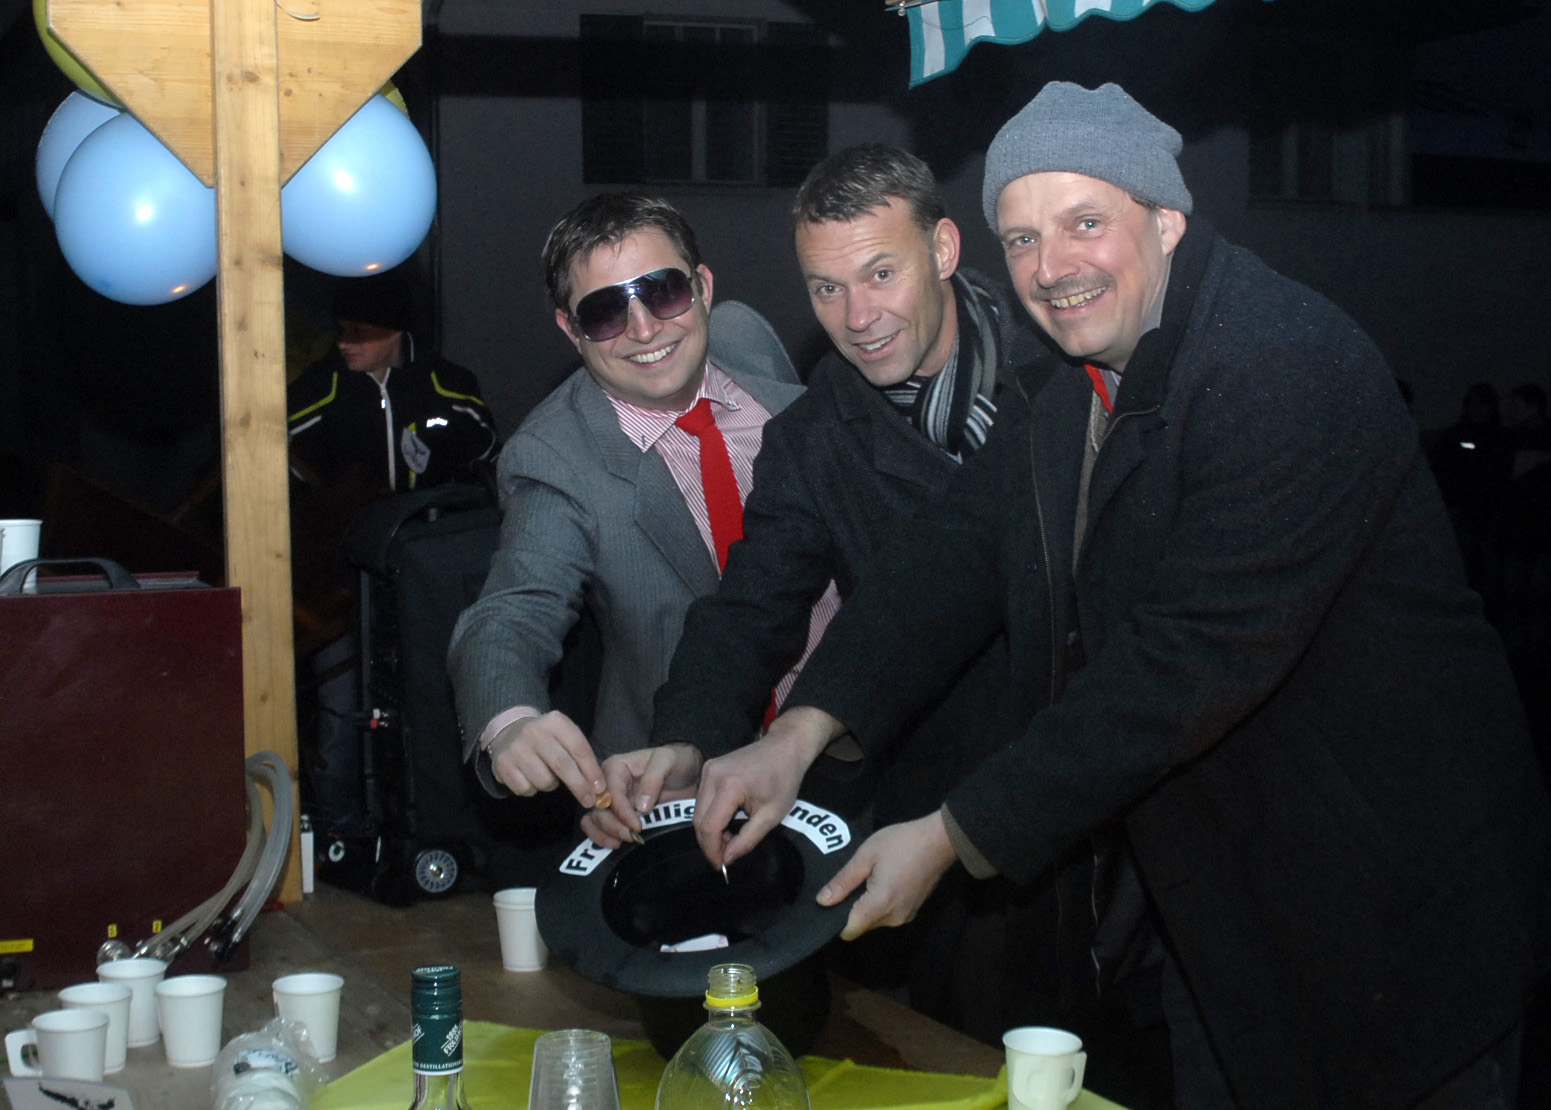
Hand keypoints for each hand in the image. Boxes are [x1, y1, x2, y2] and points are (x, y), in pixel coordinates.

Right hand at [488, 710, 605, 806]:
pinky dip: (533, 789)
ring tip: (547, 774)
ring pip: (544, 781)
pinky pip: (526, 789)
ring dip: (551, 785)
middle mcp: (534, 732)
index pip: (579, 748)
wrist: (509, 732)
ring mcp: (516, 748)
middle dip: (579, 786)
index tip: (600, 788)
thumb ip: (581, 756)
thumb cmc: (547, 739)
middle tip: (589, 801)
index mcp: (555, 721)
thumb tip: (598, 787)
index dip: (591, 771)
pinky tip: (530, 777)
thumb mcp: (564, 736)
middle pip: (562, 765)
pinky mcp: (502, 764)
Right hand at [580, 743, 702, 847]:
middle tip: (631, 837)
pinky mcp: (615, 814)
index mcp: (616, 767)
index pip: (610, 792)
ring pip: (594, 819)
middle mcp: (608, 784)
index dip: (621, 811)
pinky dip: (601, 837)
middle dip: (612, 825)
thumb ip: (654, 778)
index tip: (637, 826)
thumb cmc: (676, 762)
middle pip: (598, 807)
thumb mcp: (668, 761)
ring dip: (604, 833)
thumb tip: (640, 807)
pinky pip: (597, 827)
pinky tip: (615, 844)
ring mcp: (611, 800)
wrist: (687, 774)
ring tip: (621, 843)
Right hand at [693, 706, 842, 868]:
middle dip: (710, 843)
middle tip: (726, 856)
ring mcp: (708, 769)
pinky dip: (711, 816)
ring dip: (710, 830)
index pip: (709, 826)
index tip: (722, 866)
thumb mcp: (771, 815)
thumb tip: (727, 859)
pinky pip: (702, 800)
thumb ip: (747, 839)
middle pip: (699, 820)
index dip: (712, 850)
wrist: (785, 747)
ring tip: (730, 840)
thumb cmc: (784, 779)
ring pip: (698, 811)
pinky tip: (727, 823)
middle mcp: (712, 775)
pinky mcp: (709, 768)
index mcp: (729, 786)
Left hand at [816, 812, 958, 940]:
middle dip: (852, 909)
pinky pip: (888, 915)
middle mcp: (893, 918)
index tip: (834, 900)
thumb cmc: (900, 843)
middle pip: (862, 926)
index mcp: (879, 905)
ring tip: (869, 878)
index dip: (836, 919)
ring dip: (867, 906)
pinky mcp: (913, 911)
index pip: (849, 931)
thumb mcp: (866, 856)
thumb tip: (822, 901)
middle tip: (853, 881)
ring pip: (875, 921)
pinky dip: (881, 904)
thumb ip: (843, 882)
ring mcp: (906, 917)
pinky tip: (884, 881)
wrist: (938, 840)